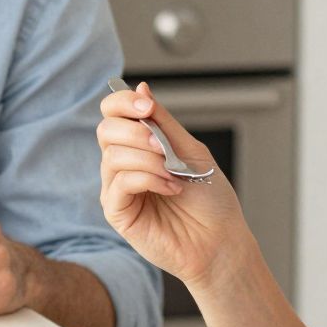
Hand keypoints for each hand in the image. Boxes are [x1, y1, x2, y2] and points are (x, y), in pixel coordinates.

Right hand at [96, 82, 246, 287]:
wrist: (220, 240)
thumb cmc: (210, 200)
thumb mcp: (190, 150)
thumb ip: (163, 122)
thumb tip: (141, 86)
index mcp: (138, 146)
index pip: (113, 113)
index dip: (123, 102)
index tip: (147, 105)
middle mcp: (123, 165)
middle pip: (106, 130)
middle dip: (137, 131)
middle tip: (164, 147)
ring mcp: (117, 189)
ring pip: (113, 156)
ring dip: (149, 159)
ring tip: (174, 173)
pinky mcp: (117, 212)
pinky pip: (120, 183)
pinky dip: (148, 179)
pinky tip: (171, 188)